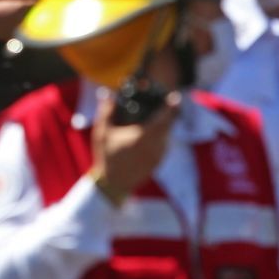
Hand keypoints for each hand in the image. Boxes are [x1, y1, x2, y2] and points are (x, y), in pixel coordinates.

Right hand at [89, 85, 179, 200]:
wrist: (113, 184)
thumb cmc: (107, 156)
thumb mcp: (102, 132)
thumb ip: (106, 111)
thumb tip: (107, 94)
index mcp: (144, 137)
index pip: (163, 119)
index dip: (171, 107)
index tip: (175, 97)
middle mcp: (155, 147)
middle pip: (168, 126)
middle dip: (168, 114)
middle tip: (165, 103)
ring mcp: (158, 156)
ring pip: (166, 135)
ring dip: (163, 126)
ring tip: (154, 117)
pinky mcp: (158, 162)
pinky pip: (163, 144)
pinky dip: (160, 136)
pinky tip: (148, 133)